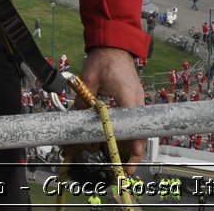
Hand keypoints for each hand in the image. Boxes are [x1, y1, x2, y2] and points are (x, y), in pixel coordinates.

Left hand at [77, 47, 145, 167]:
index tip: (129, 164)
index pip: (135, 129)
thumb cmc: (103, 59)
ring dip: (130, 145)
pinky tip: (117, 140)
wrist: (114, 43)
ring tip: (120, 161)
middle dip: (133, 154)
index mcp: (128, 98)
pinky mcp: (133, 98)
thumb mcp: (88, 79)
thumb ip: (82, 100)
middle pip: (139, 134)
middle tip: (124, 170)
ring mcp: (137, 99)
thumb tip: (73, 119)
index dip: (134, 150)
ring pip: (137, 128)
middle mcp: (137, 101)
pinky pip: (133, 120)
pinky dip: (127, 132)